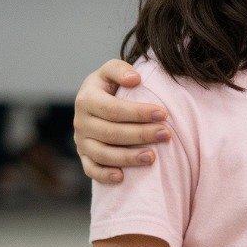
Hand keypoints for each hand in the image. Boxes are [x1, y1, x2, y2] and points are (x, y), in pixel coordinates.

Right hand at [73, 60, 169, 183]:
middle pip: (111, 133)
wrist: (94, 102)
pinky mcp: (84, 156)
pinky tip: (122, 178)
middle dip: (141, 135)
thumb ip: (120, 69)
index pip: (113, 109)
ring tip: (152, 157)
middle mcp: (80, 122)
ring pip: (103, 154)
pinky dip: (104, 176)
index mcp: (86, 99)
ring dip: (128, 158)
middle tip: (166, 134)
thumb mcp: (110, 71)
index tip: (163, 114)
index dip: (138, 113)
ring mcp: (81, 141)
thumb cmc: (109, 85)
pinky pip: (91, 170)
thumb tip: (134, 79)